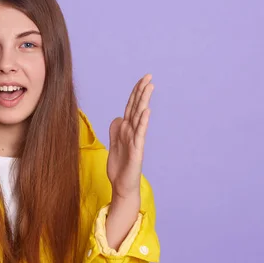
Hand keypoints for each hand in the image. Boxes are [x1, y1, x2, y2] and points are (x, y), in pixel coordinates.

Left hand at [107, 74, 153, 199]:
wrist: (122, 186)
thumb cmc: (120, 167)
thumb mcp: (114, 145)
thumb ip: (116, 130)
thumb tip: (118, 117)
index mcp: (126, 130)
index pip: (131, 107)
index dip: (135, 93)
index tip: (142, 79)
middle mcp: (132, 132)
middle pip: (137, 108)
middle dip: (142, 92)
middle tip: (149, 76)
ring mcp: (136, 140)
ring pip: (139, 117)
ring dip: (144, 102)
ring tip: (149, 87)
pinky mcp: (137, 150)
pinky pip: (140, 134)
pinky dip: (143, 122)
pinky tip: (146, 111)